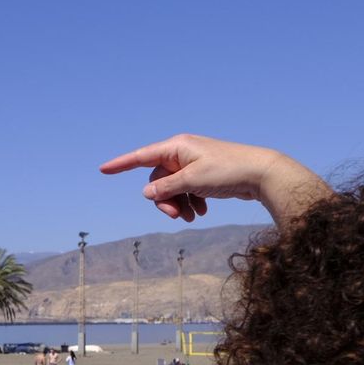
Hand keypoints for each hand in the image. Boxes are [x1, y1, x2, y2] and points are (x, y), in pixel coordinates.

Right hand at [99, 133, 329, 226]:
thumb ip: (166, 188)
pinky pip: (186, 191)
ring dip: (179, 205)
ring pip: (172, 189)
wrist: (261, 174)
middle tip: (177, 218)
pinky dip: (191, 203)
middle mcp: (182, 153)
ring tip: (194, 218)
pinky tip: (203, 212)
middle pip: (158, 180)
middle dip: (165, 201)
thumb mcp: (192, 180)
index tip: (102, 170)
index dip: (121, 164)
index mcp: (176, 147)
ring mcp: (193, 164)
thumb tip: (146, 193)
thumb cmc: (227, 170)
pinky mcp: (203, 175)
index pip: (141, 156)